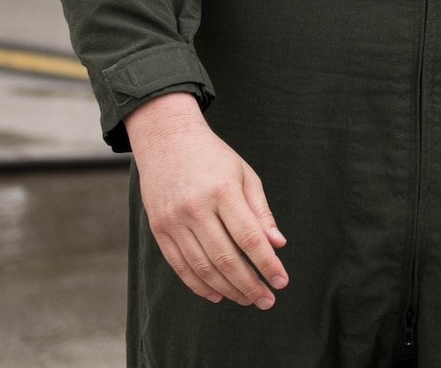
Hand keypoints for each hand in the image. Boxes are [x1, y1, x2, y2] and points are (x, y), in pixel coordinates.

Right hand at [123, 92, 287, 307]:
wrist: (166, 140)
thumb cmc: (213, 157)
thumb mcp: (245, 175)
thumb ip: (261, 211)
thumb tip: (278, 245)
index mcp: (222, 191)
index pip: (249, 238)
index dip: (267, 264)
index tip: (282, 281)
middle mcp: (195, 208)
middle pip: (226, 258)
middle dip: (250, 284)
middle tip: (267, 300)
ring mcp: (173, 221)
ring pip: (202, 267)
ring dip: (227, 289)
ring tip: (247, 299)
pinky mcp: (158, 229)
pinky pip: (179, 265)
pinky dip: (198, 284)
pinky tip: (217, 294)